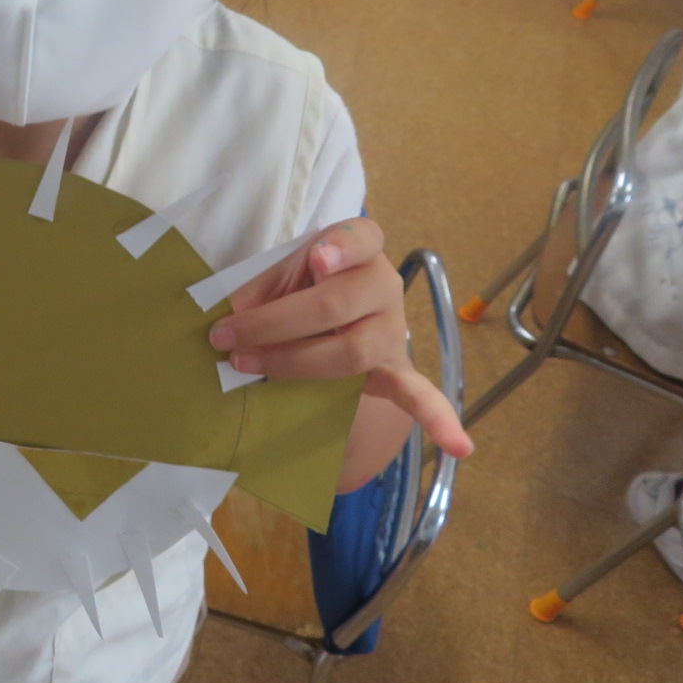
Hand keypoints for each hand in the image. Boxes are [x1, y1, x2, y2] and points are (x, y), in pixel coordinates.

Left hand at [207, 217, 472, 458]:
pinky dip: (437, 418)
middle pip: (335, 304)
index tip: (316, 261)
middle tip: (225, 336)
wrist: (331, 316)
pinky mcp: (392, 367)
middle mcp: (383, 283)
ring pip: (350, 351)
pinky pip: (418, 393)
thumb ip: (261, 285)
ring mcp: (390, 328)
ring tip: (245, 367)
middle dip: (273, 324)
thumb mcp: (279, 271)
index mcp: (360, 246)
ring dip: (292, 363)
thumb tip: (231, 317)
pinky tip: (457, 445)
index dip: (338, 249)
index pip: (360, 237)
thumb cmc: (299, 285)